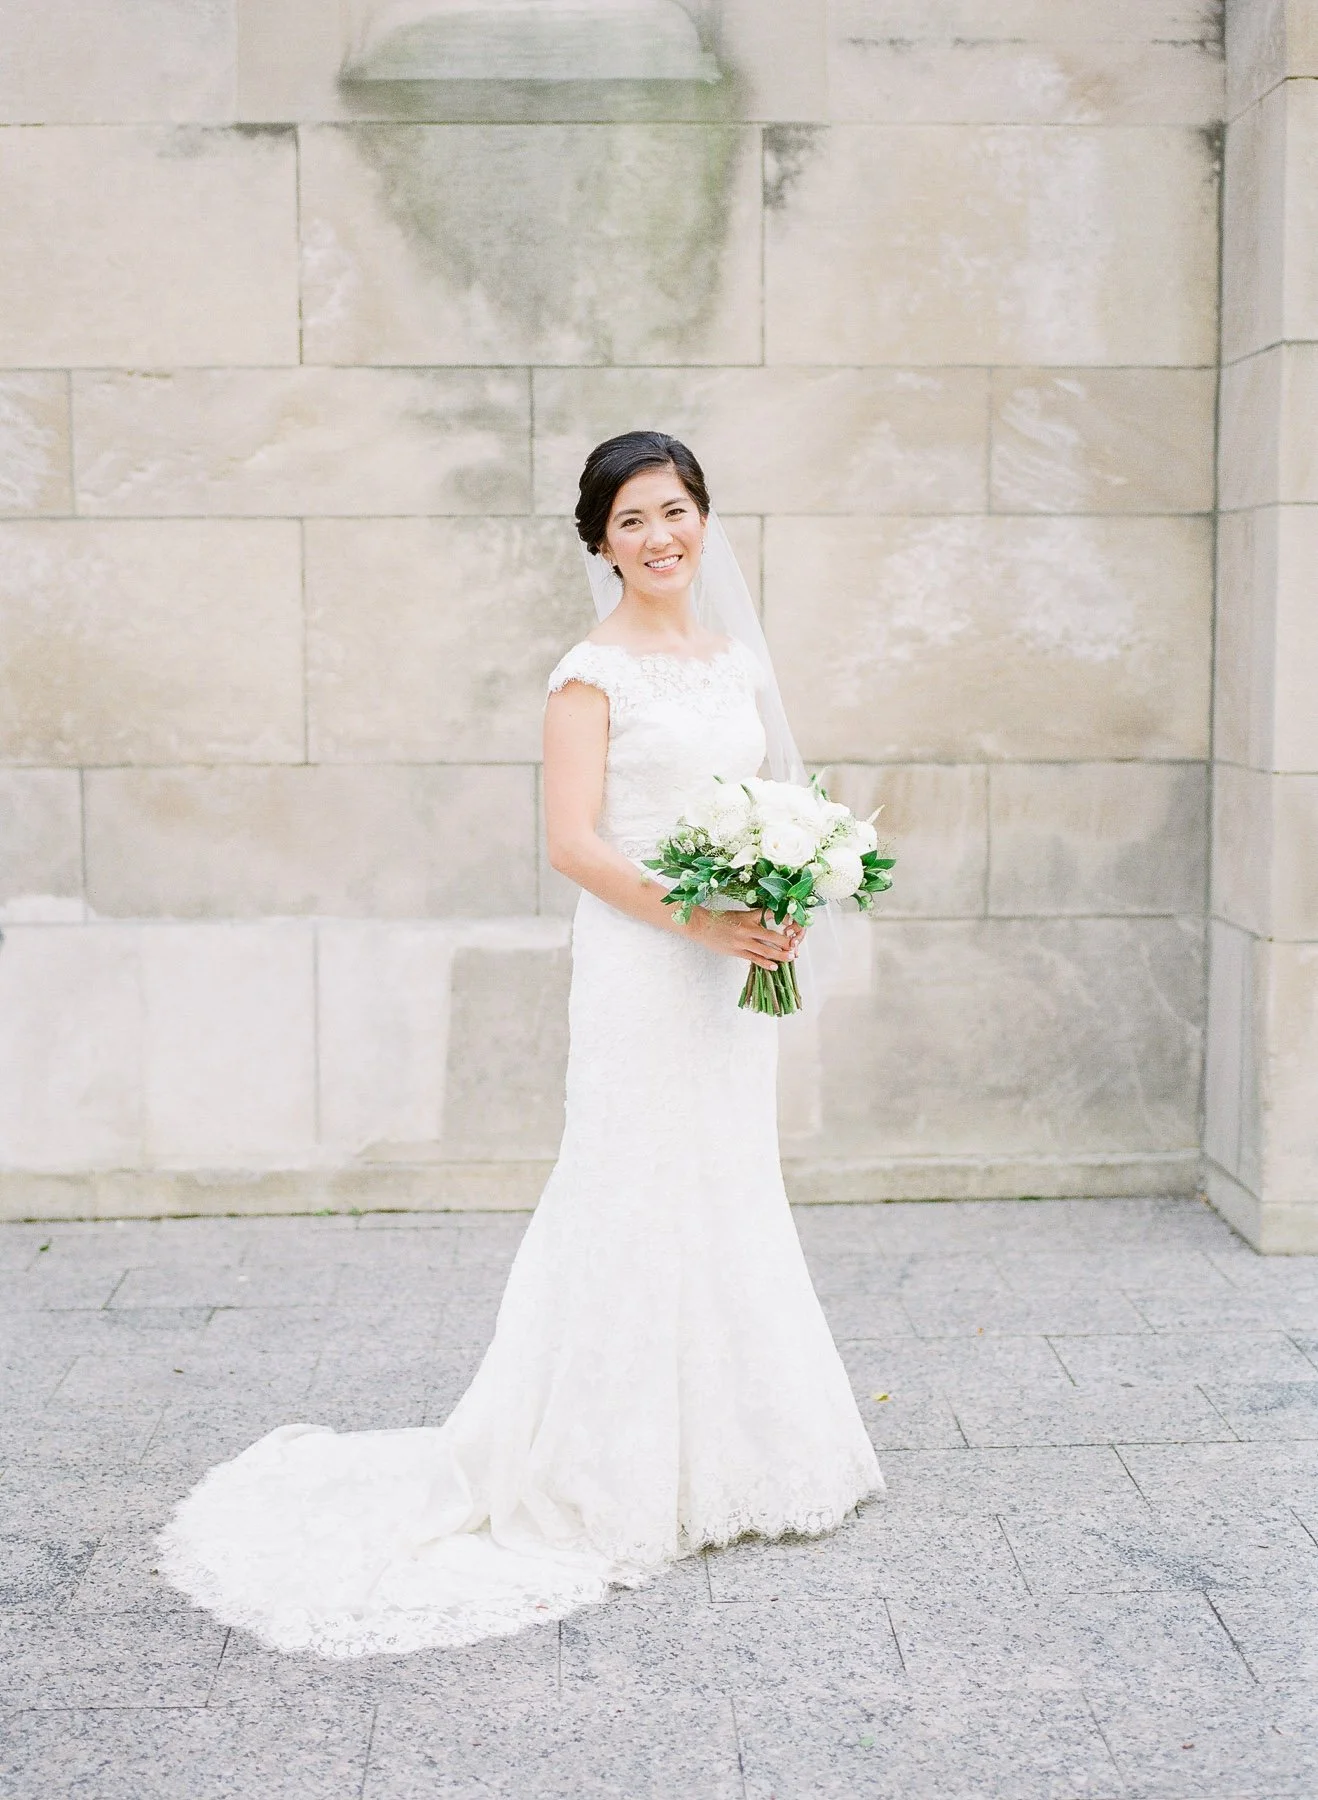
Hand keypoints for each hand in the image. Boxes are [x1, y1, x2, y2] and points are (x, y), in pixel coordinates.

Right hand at [689, 908, 804, 971]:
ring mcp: (742, 942)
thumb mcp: (739, 914)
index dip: (785, 919)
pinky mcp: (737, 952)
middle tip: (796, 946)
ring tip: (790, 957)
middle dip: (786, 942)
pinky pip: (754, 959)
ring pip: (765, 951)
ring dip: (779, 955)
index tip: (795, 923)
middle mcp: (748, 929)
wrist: (701, 925)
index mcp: (749, 916)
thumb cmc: (719, 918)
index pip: (771, 915)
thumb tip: (770, 921)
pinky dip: (765, 963)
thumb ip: (754, 918)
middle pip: (772, 937)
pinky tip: (774, 967)